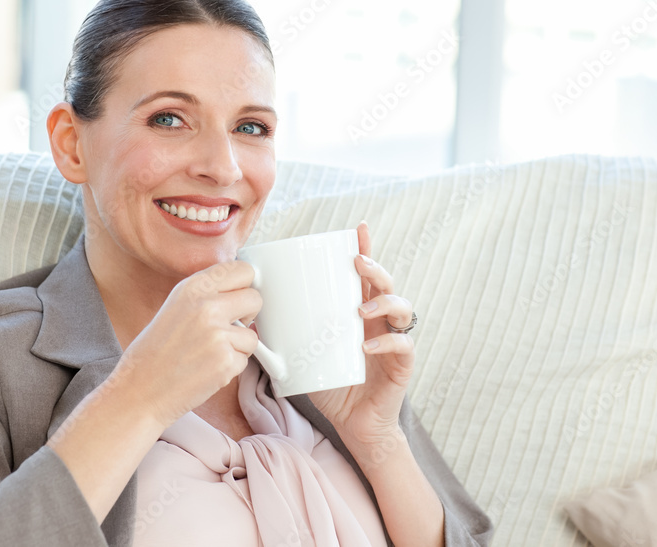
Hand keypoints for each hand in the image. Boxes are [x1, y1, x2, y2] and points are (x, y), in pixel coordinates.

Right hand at [114, 260, 261, 426]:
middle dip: (247, 315)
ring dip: (237, 347)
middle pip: (255, 298)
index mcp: (192, 287)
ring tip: (209, 354)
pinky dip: (230, 367)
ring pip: (252, 335)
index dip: (244, 286)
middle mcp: (206, 306)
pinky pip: (245, 360)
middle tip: (227, 328)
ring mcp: (217, 334)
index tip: (238, 298)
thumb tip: (244, 289)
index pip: (243, 270)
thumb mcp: (176, 306)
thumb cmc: (155, 352)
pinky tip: (206, 369)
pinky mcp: (225, 361)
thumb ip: (208, 294)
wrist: (139, 390)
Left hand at [308, 220, 415, 453]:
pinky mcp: (402, 365)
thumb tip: (253, 323)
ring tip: (361, 310)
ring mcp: (394, 340)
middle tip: (356, 264)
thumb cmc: (331, 386)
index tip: (358, 229)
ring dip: (383, 303)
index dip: (365, 249)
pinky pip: (403, 345)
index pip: (365, 276)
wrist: (356, 427)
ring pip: (402, 308)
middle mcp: (380, 321)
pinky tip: (368, 348)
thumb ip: (286, 339)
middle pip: (386, 283)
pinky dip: (387, 343)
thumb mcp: (306, 358)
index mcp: (359, 313)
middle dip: (375, 268)